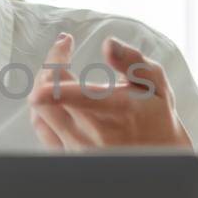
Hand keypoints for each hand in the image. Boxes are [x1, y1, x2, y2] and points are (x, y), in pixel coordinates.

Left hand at [29, 32, 193, 150]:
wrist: (158, 155)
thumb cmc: (155, 115)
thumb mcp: (155, 84)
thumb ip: (133, 61)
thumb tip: (109, 44)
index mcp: (115, 109)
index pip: (70, 88)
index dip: (57, 59)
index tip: (64, 41)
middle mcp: (92, 132)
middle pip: (45, 94)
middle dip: (49, 67)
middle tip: (62, 54)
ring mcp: (77, 147)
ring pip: (39, 111)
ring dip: (43, 85)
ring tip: (59, 72)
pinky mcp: (68, 155)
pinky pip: (41, 128)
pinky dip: (42, 107)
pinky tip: (54, 96)